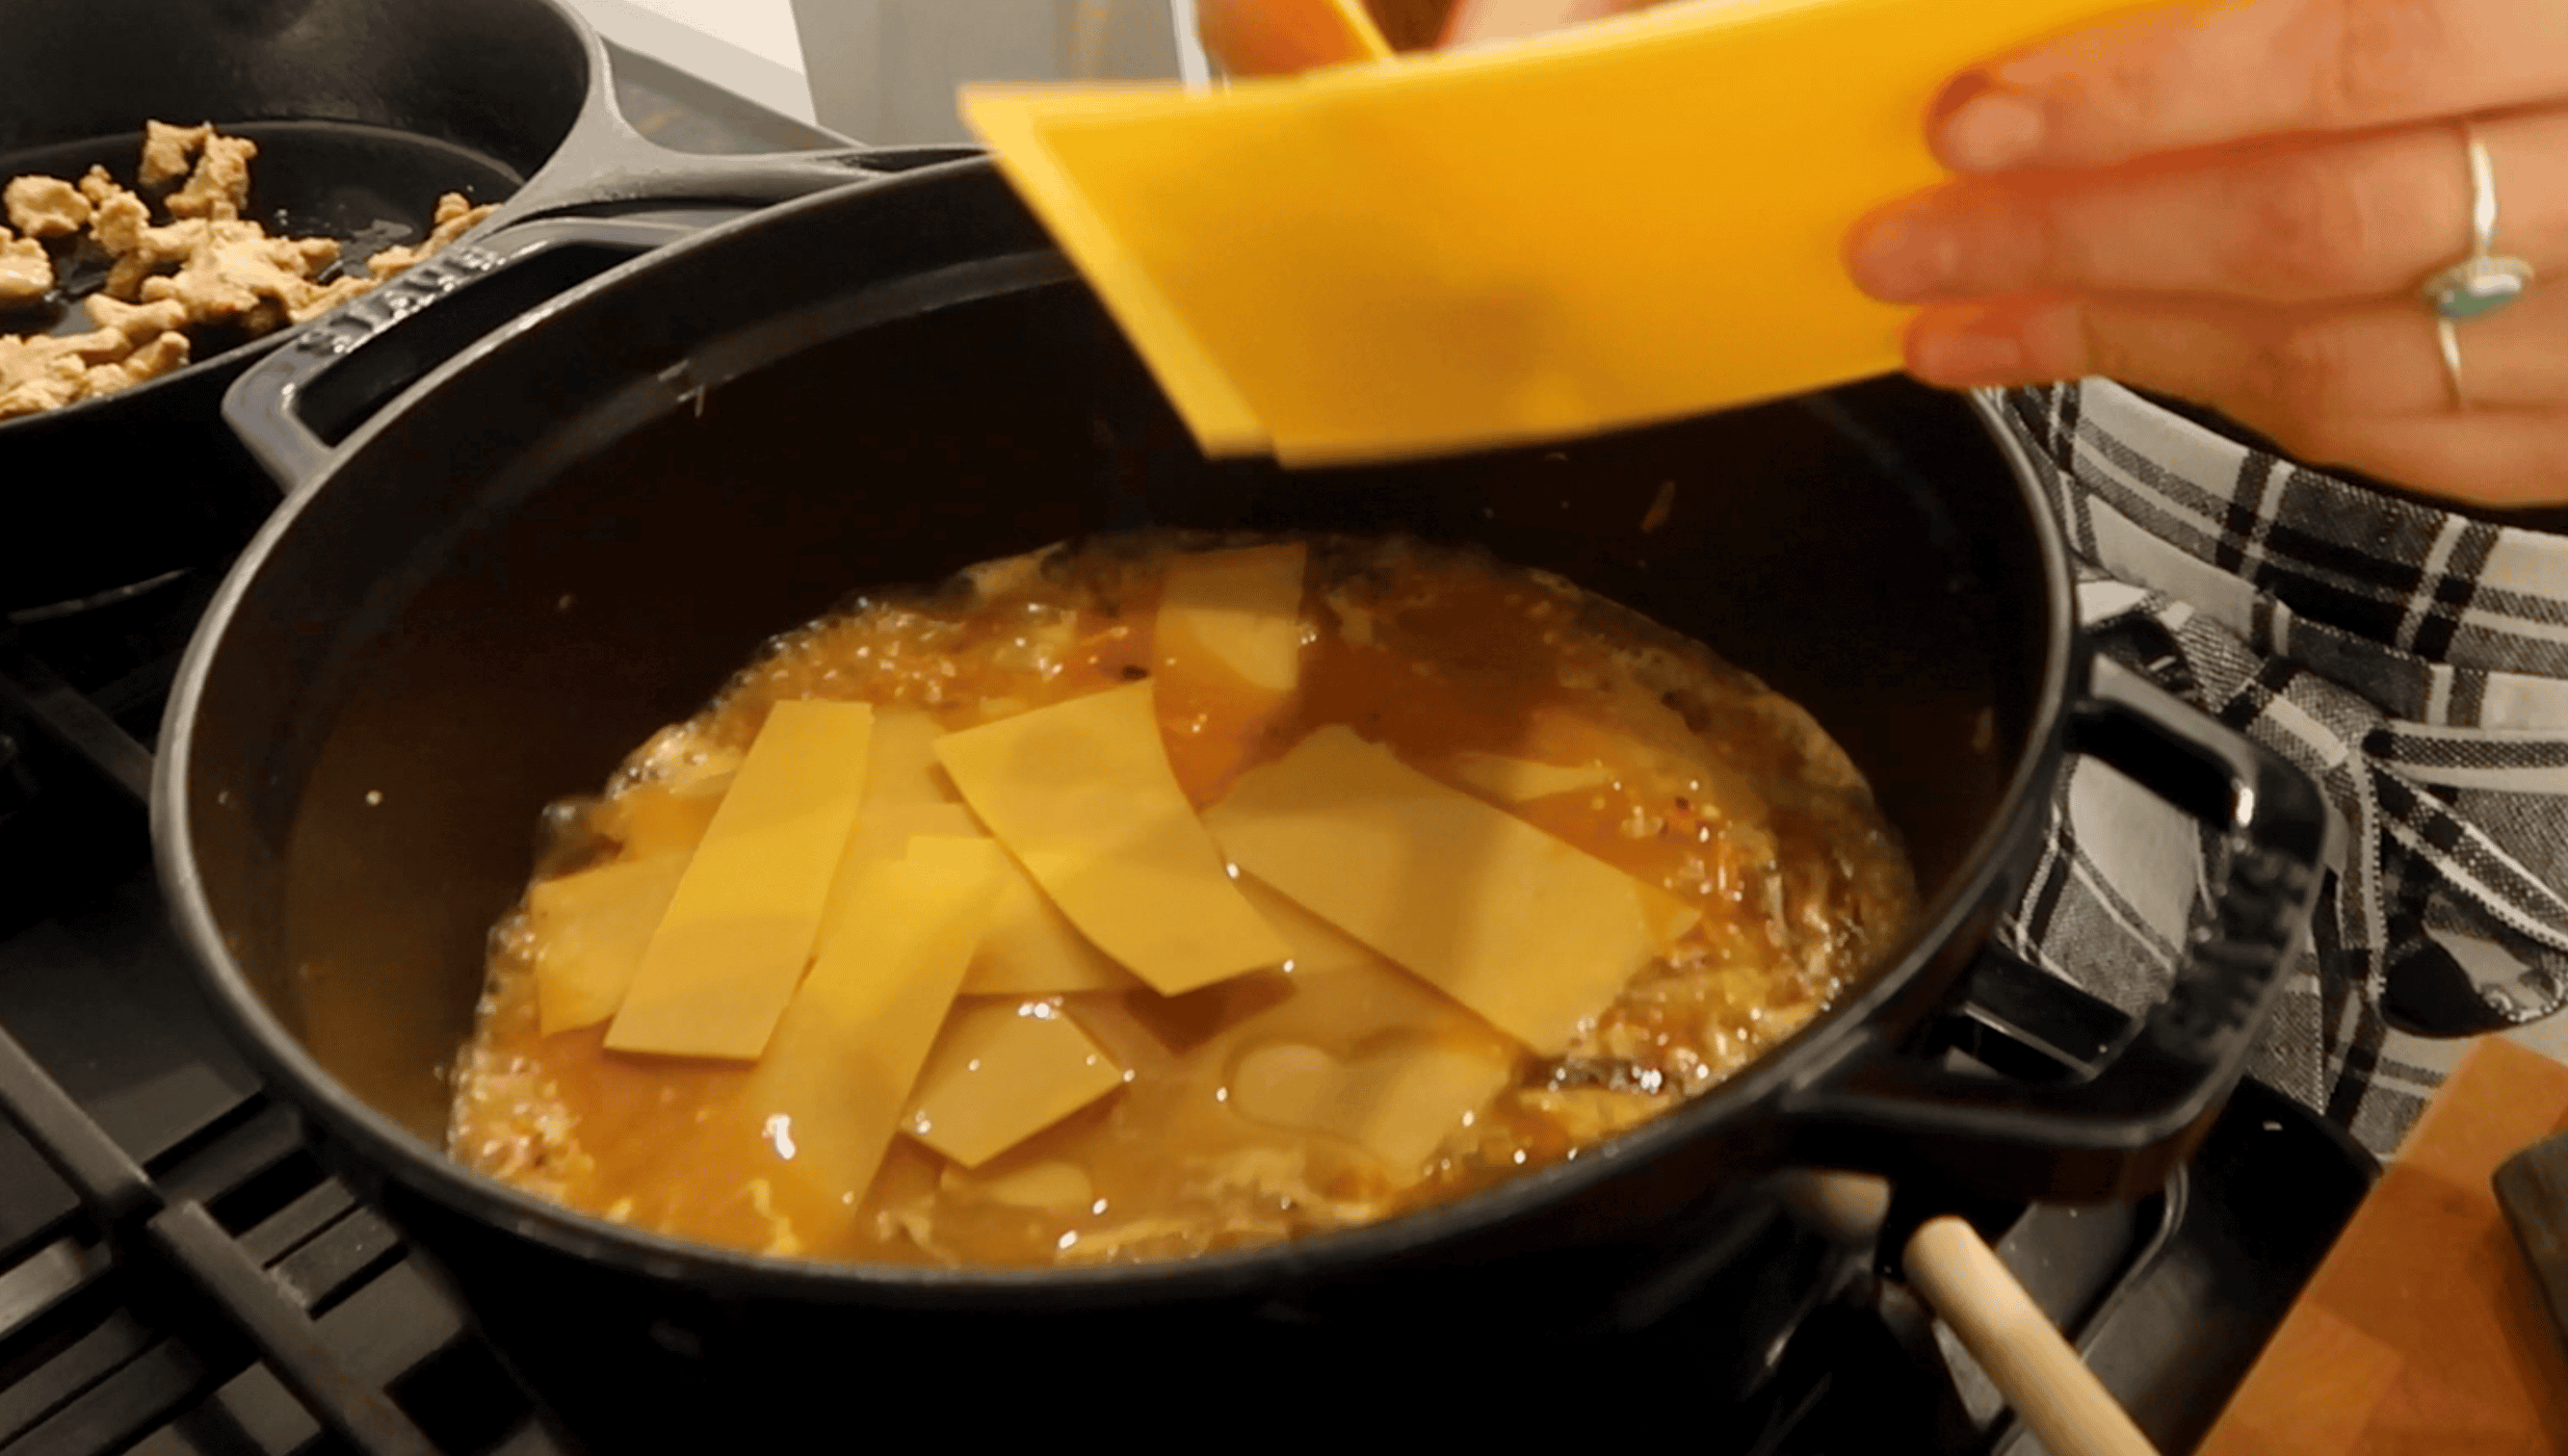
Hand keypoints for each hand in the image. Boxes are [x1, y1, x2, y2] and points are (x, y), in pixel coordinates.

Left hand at [1845, 0, 2567, 507]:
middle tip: (1906, 244)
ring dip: (2111, 344)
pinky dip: (2231, 393)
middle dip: (2072, 248)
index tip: (1980, 117)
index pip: (2348, 51)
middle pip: (2306, 229)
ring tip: (1954, 322)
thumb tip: (2135, 0)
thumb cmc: (2562, 35)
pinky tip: (2114, 356)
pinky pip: (2390, 427)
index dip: (2148, 93)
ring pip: (2331, 355)